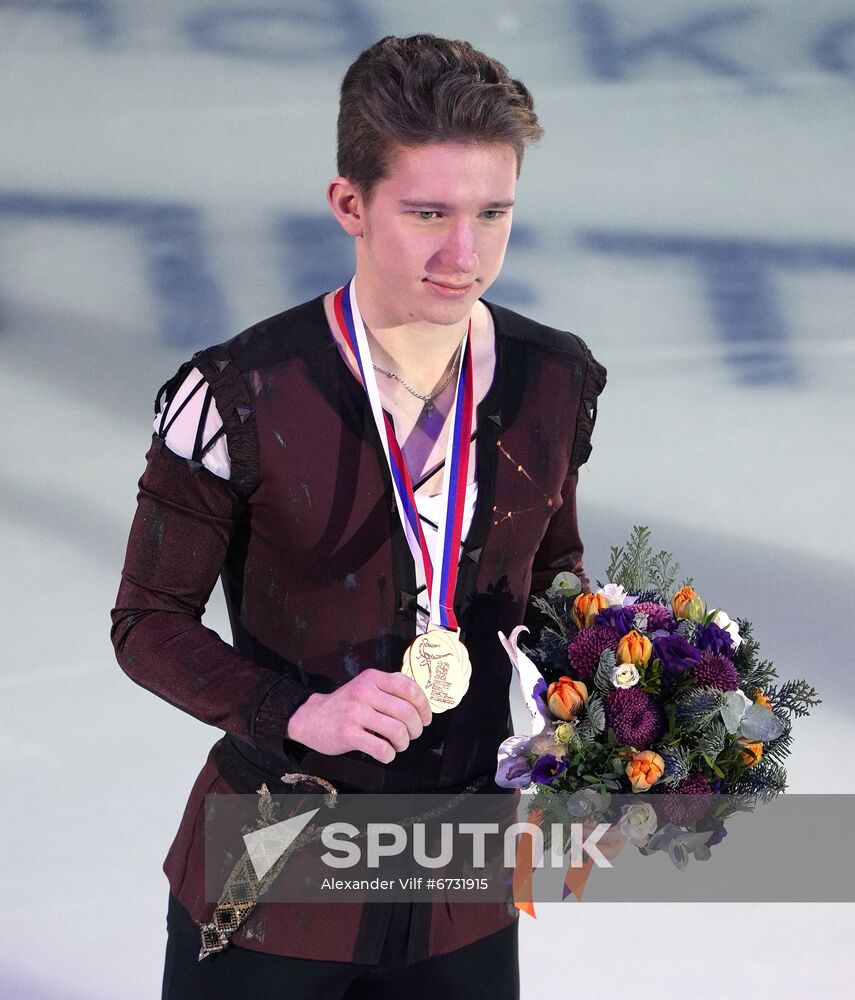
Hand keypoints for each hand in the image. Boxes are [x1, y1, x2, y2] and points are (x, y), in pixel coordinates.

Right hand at [285, 668, 432, 763]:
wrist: (311, 718)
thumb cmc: (345, 705)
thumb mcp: (366, 686)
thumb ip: (390, 687)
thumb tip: (421, 702)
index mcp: (372, 678)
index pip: (409, 688)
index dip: (424, 706)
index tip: (426, 718)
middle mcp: (364, 692)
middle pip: (406, 712)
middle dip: (416, 729)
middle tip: (412, 735)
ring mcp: (355, 713)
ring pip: (397, 731)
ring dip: (404, 743)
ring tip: (398, 745)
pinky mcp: (348, 733)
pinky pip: (381, 748)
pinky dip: (389, 755)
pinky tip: (385, 753)